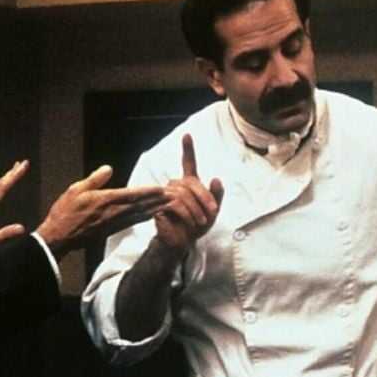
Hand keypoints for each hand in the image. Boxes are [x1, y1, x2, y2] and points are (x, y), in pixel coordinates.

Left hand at [0, 160, 30, 267]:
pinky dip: (1, 187)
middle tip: (23, 163)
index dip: (13, 176)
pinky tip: (3, 187)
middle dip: (11, 173)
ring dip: (6, 178)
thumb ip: (5, 234)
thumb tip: (22, 227)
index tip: (23, 166)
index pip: (1, 188)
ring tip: (15, 170)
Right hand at [33, 166, 169, 255]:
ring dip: (157, 209)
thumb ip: (94, 179)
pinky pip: (133, 222)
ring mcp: (114, 223)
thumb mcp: (76, 190)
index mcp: (106, 201)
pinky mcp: (112, 230)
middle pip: (142, 205)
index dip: (150, 191)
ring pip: (140, 215)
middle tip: (177, 195)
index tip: (164, 187)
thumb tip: (108, 169)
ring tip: (171, 204)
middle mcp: (113, 213)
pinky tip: (154, 214)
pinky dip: (146, 217)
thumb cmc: (65, 213)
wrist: (59, 238)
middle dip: (160, 200)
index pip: (132, 195)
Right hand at [153, 134, 223, 252]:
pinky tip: (192, 222)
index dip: (188, 149)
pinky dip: (188, 214)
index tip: (187, 134)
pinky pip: (175, 204)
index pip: (188, 163)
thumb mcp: (213, 211)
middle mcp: (175, 186)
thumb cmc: (197, 226)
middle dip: (205, 197)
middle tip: (213, 212)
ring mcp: (165, 196)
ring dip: (197, 209)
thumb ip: (217, 195)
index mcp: (188, 184)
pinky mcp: (159, 207)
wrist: (182, 242)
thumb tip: (215, 178)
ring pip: (184, 194)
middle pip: (191, 183)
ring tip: (202, 221)